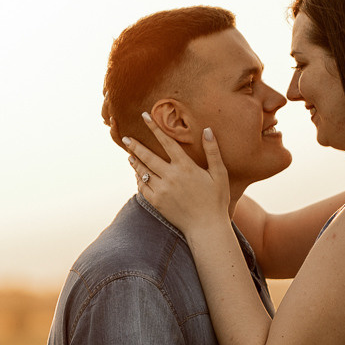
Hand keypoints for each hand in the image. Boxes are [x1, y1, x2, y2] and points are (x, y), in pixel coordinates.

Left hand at [122, 115, 231, 235]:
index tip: (144, 117)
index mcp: (185, 167)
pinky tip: (137, 174)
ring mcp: (162, 190)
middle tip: (125, 138)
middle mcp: (170, 177)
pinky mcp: (157, 202)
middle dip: (135, 146)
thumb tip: (207, 130)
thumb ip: (213, 151)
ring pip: (143, 172)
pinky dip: (139, 179)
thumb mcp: (219, 174)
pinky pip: (142, 187)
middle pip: (148, 156)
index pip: (166, 142)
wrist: (206, 227)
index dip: (154, 128)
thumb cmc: (216, 200)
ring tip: (129, 154)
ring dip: (135, 161)